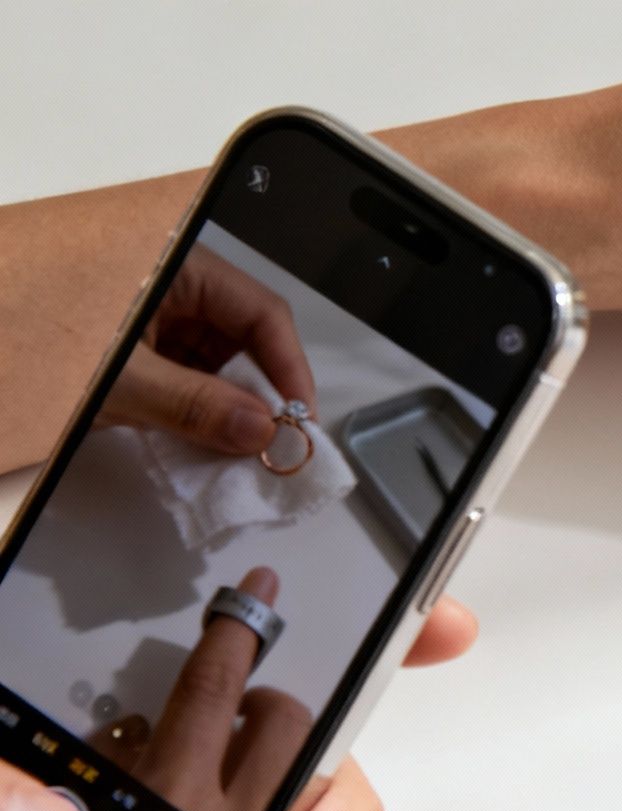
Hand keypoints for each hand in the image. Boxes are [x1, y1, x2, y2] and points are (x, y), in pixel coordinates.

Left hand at [96, 245, 317, 455]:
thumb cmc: (40, 351)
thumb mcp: (121, 379)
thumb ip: (194, 405)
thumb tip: (265, 433)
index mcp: (178, 269)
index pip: (260, 312)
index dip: (289, 367)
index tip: (301, 420)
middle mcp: (176, 289)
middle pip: (245, 338)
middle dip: (262, 392)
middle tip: (274, 443)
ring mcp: (156, 320)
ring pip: (219, 362)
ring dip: (233, 408)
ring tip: (241, 450)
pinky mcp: (140, 351)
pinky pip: (188, 377)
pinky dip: (200, 411)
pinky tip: (208, 443)